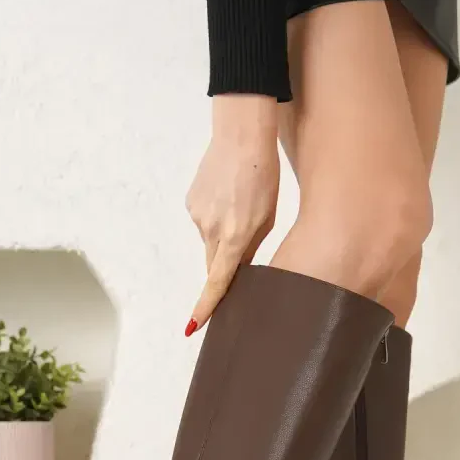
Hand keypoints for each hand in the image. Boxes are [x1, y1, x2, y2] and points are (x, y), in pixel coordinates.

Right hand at [185, 95, 279, 332]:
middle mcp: (211, 230)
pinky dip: (216, 217)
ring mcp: (198, 215)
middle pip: (214, 264)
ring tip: (242, 207)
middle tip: (243, 249)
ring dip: (224, 235)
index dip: (205, 307)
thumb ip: (250, 249)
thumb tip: (239, 272)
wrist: (240, 133)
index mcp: (233, 237)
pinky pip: (205, 222)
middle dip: (225, 268)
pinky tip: (229, 197)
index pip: (217, 282)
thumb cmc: (263, 176)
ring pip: (210, 241)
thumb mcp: (268, 218)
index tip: (193, 327)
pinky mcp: (191, 201)